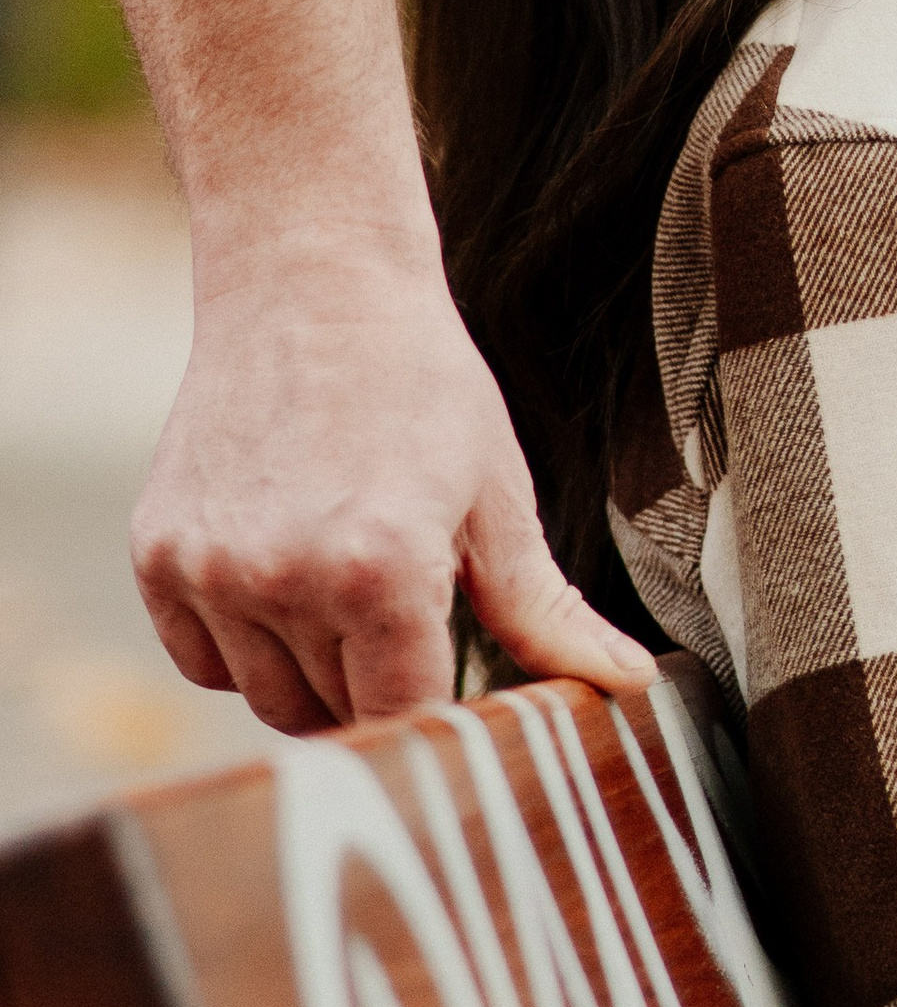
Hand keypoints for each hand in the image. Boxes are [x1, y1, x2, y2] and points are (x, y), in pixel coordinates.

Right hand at [133, 243, 656, 733]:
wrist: (312, 286)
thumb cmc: (422, 385)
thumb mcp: (499, 496)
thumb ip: (547, 611)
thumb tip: (629, 685)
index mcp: (384, 571)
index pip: (408, 720)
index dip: (439, 712)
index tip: (456, 685)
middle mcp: (285, 580)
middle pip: (336, 716)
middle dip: (381, 681)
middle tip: (407, 604)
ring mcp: (211, 571)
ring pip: (268, 696)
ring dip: (312, 666)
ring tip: (348, 574)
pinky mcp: (157, 556)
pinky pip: (203, 660)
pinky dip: (244, 641)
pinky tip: (285, 568)